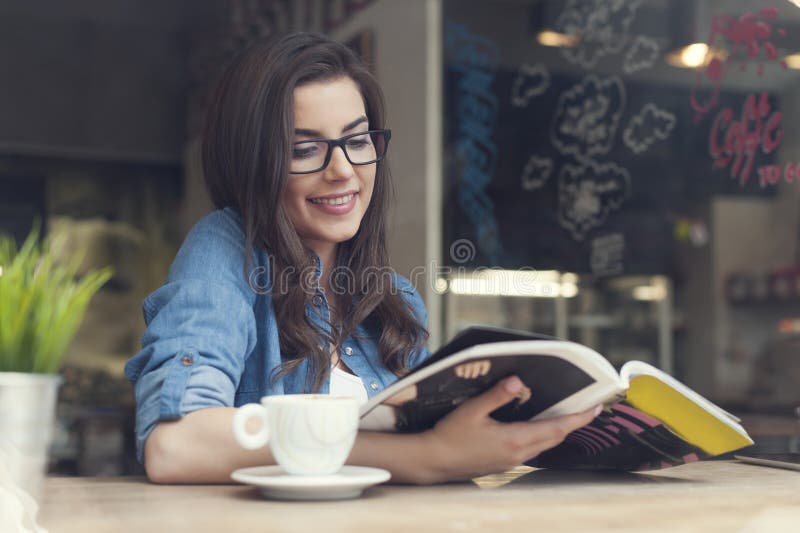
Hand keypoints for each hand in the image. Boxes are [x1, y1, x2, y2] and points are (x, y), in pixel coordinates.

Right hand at [422, 375, 600, 481]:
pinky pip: (533, 449)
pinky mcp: (504, 463)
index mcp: (513, 439)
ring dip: (559, 430)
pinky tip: (539, 427)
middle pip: (555, 437)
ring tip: (570, 414)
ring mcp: (511, 460)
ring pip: (545, 444)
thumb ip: (496, 395)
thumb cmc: (450, 435)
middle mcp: (517, 453)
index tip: (596, 408)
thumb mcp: (471, 411)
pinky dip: (543, 436)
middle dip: (574, 422)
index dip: (578, 418)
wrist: (435, 461)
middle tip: (589, 407)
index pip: (556, 428)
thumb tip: (517, 381)